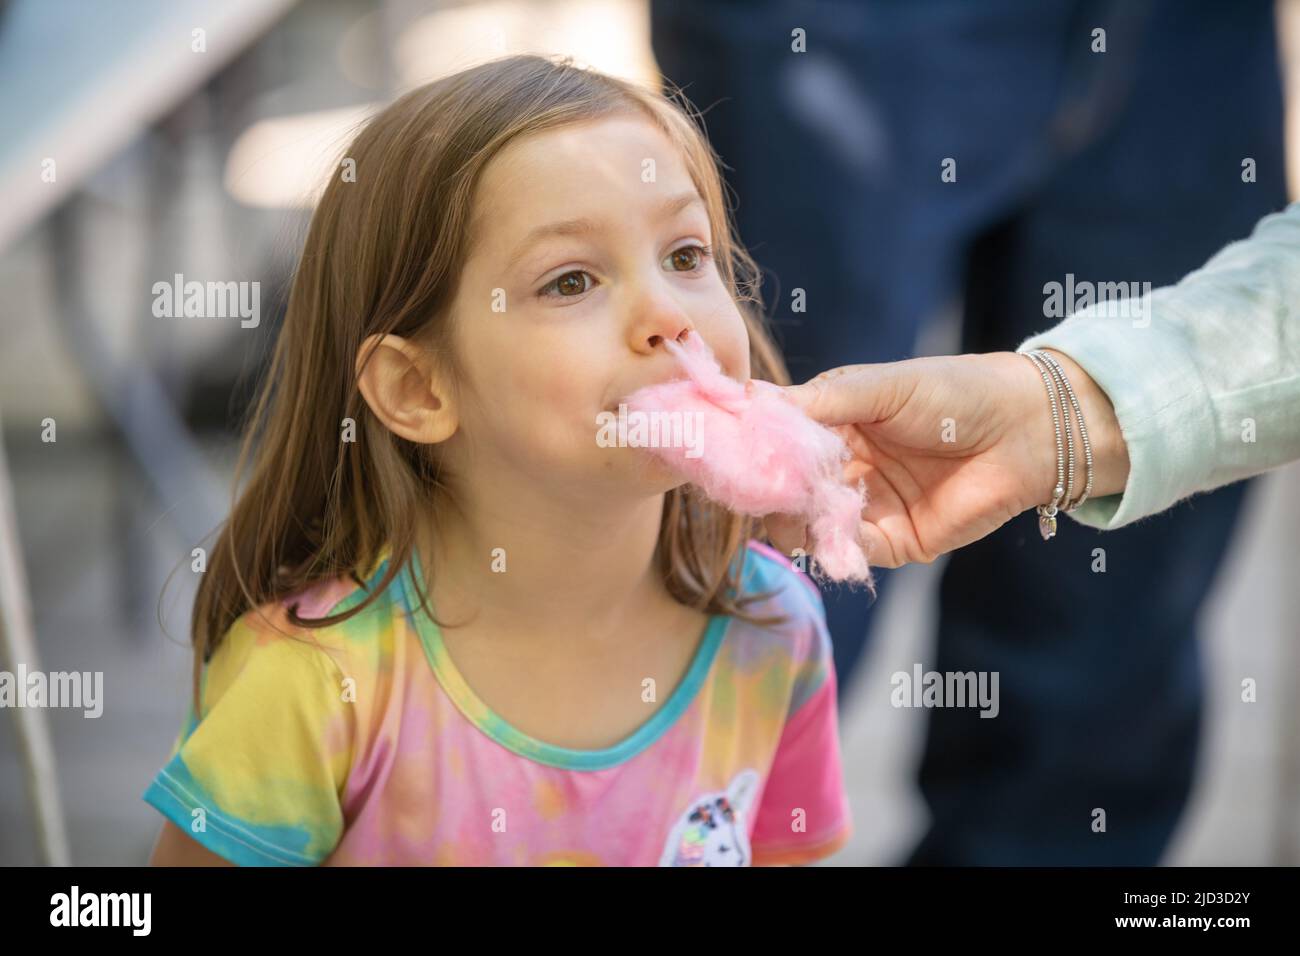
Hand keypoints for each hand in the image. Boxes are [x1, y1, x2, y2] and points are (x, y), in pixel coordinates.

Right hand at [765, 349, 1130, 566]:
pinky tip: (830, 530)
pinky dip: (833, 546)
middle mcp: (842, 468)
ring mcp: (865, 508)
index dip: (752, 445)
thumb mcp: (881, 386)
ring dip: (796, 519)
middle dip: (768, 489)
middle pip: (783, 489)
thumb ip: (821, 400)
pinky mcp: (893, 543)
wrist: (1029, 430)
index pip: (776, 440)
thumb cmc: (956, 393)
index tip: (727, 447)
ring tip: (800, 504)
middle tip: (757, 484)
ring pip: (807, 526)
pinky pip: (848, 552)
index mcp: (833, 424)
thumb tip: (751, 400)